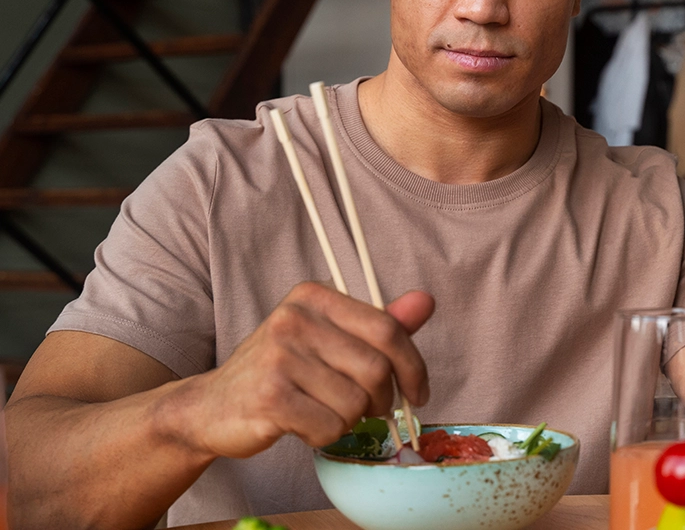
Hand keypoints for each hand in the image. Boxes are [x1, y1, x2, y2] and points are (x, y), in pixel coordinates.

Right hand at [171, 282, 434, 458]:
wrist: (212, 406)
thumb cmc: (280, 372)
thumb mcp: (328, 338)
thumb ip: (379, 324)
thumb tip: (425, 301)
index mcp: (314, 297)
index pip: (388, 329)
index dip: (413, 366)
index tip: (419, 392)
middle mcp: (294, 319)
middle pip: (376, 369)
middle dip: (382, 400)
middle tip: (370, 410)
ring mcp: (279, 357)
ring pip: (355, 403)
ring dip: (349, 420)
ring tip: (323, 411)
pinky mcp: (269, 397)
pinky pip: (330, 427)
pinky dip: (326, 435)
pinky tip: (304, 425)